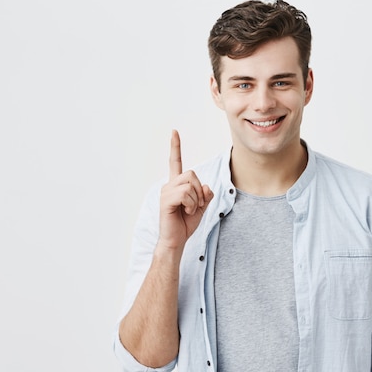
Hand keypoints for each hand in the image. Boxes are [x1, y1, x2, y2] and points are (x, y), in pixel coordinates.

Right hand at [157, 130, 213, 252]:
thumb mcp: (202, 206)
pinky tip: (186, 212)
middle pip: (192, 174)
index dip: (175, 147)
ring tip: (189, 210)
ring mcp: (166, 192)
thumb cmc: (186, 223)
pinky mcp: (166, 200)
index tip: (174, 131)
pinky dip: (192, 204)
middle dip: (199, 191)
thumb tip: (206, 186)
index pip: (176, 162)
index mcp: (177, 185)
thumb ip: (206, 194)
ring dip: (196, 200)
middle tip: (196, 205)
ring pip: (190, 184)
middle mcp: (169, 185)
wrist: (176, 240)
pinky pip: (185, 194)